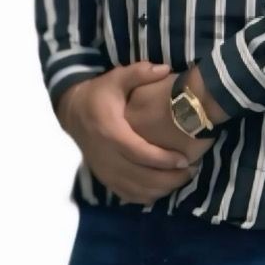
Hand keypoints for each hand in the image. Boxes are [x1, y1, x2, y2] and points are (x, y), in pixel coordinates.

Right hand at [56, 62, 210, 205]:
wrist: (73, 112)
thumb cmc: (100, 95)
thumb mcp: (116, 78)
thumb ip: (140, 73)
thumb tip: (165, 69)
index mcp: (109, 130)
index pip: (137, 152)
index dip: (162, 159)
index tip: (185, 159)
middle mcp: (105, 154)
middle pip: (139, 176)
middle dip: (168, 178)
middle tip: (191, 171)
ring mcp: (103, 169)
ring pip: (135, 190)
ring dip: (161, 189)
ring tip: (183, 178)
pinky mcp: (104, 178)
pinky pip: (127, 195)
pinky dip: (147, 196)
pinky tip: (163, 188)